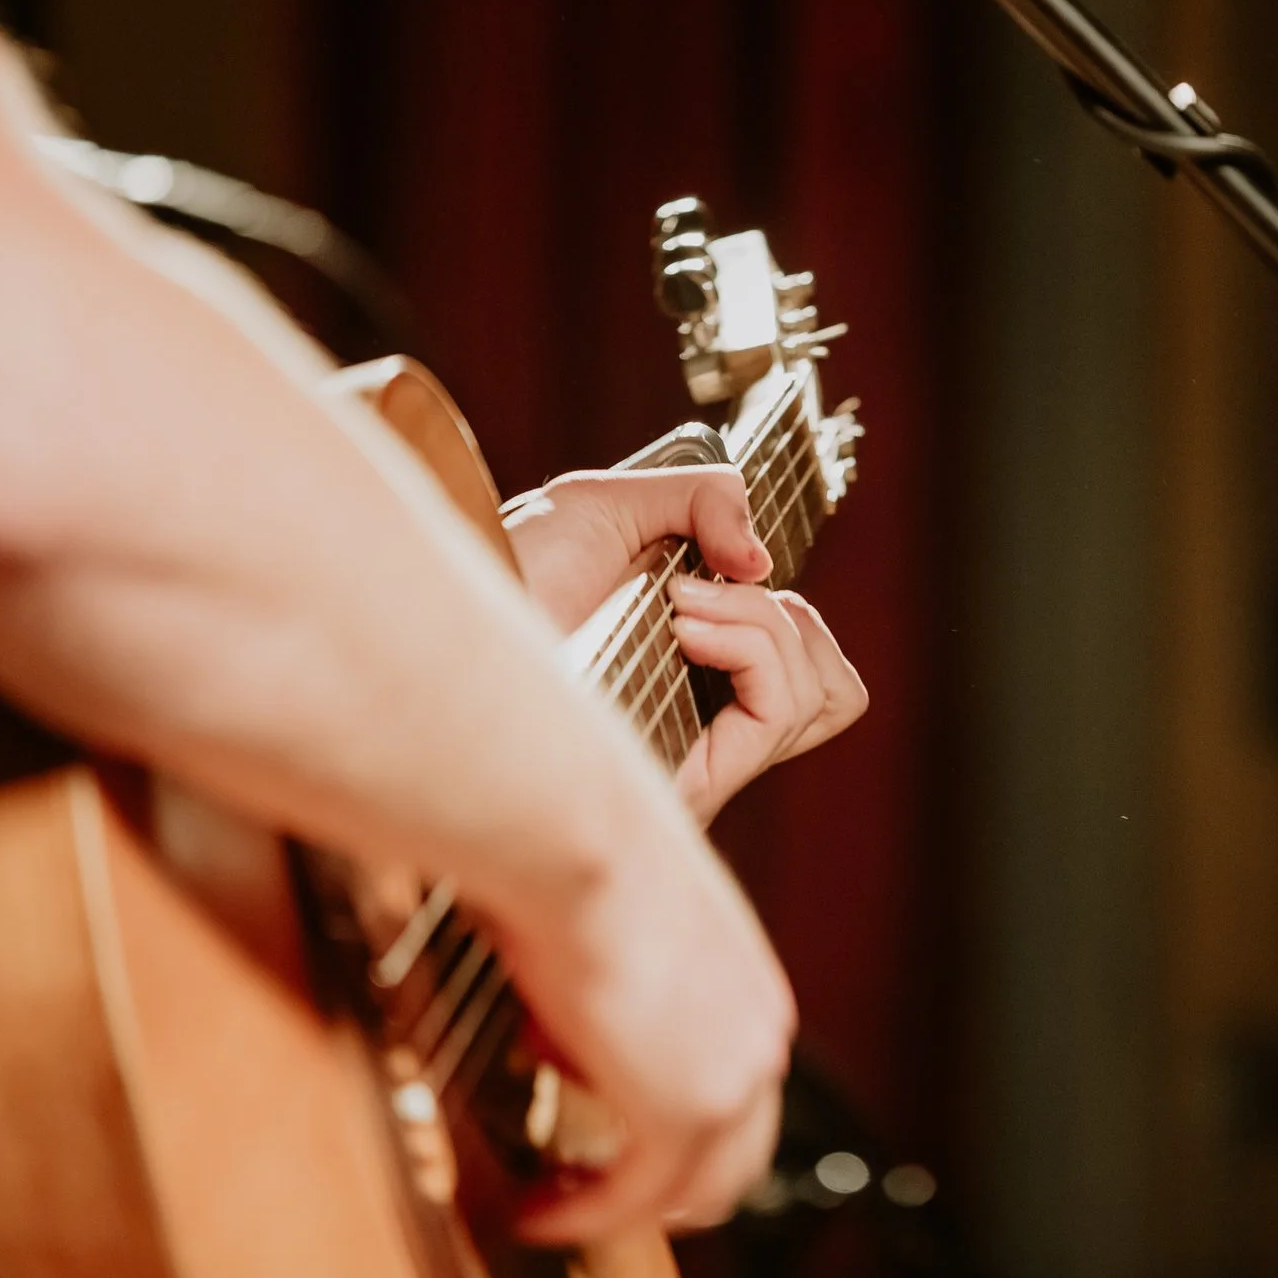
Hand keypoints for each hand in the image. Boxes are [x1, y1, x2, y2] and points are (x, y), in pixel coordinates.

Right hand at [495, 803, 795, 1242]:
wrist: (580, 833)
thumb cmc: (582, 848)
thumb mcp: (615, 919)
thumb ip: (609, 976)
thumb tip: (557, 1004)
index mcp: (748, 984)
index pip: (730, 1089)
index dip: (659, 1116)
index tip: (594, 1125)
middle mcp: (761, 1033)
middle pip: (731, 1154)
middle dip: (654, 1176)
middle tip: (579, 1178)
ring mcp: (736, 1077)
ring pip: (695, 1188)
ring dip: (620, 1202)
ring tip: (551, 1199)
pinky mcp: (688, 1112)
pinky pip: (636, 1198)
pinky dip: (583, 1214)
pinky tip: (537, 1209)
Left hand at [503, 466, 866, 820]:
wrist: (443, 616)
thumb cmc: (501, 569)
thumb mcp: (610, 500)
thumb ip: (702, 498)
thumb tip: (761, 560)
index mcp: (695, 675)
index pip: (813, 680)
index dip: (795, 622)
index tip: (728, 575)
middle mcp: (703, 725)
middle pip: (834, 696)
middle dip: (793, 623)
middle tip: (708, 593)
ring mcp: (697, 757)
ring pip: (815, 697)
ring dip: (765, 623)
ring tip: (680, 605)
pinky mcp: (683, 779)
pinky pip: (775, 710)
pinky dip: (751, 643)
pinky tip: (684, 625)